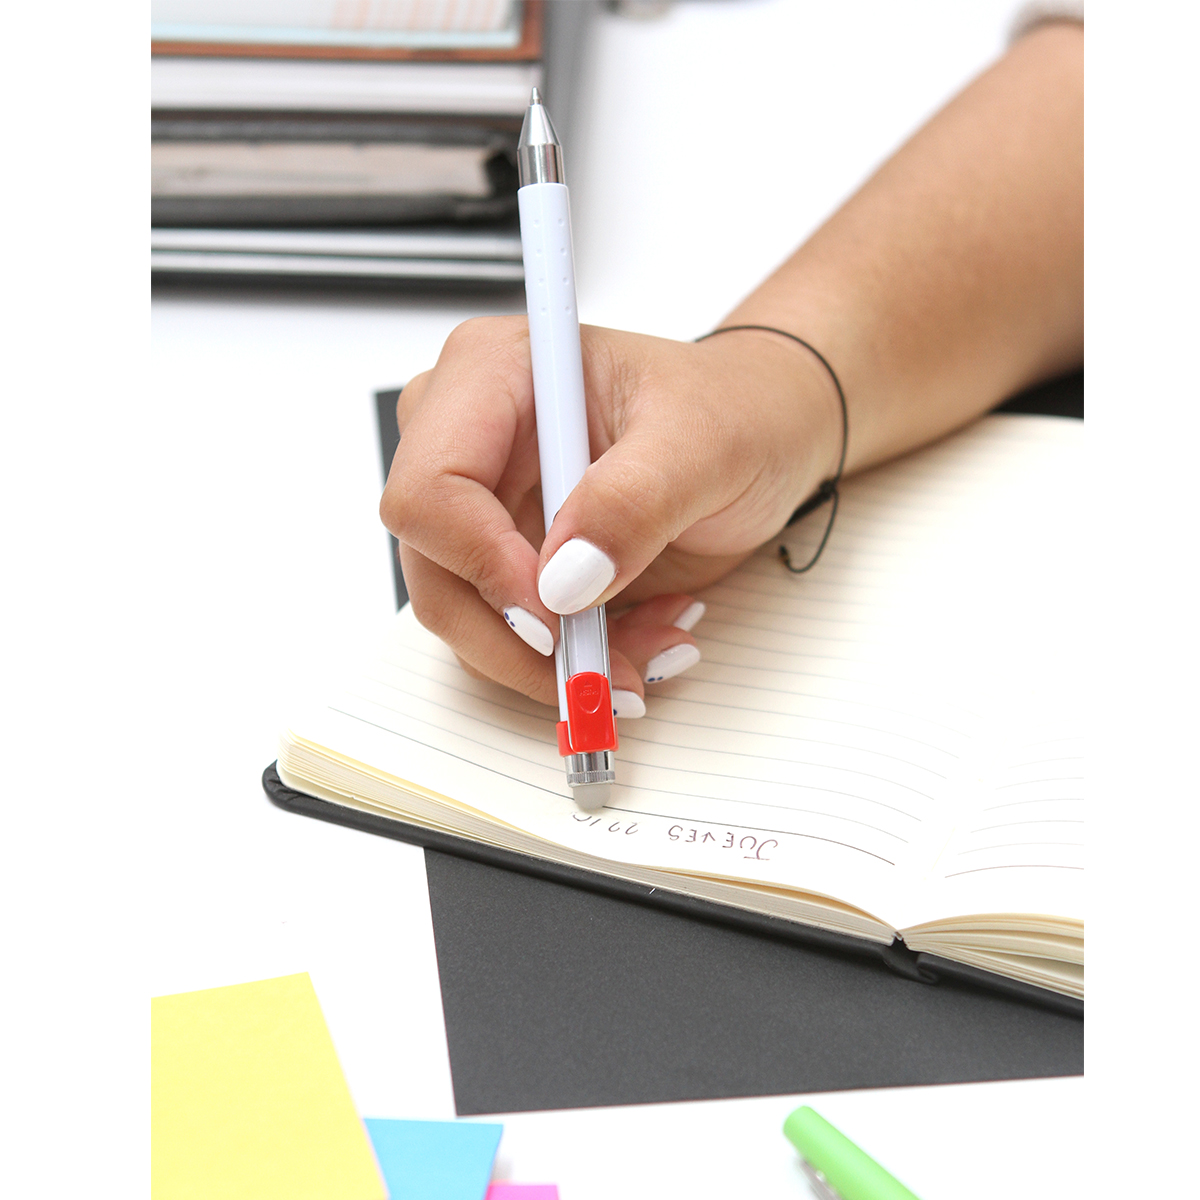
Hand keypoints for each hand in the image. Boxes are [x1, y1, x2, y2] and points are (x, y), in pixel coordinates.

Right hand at [380, 318, 840, 710]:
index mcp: (492, 373)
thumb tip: (563, 582)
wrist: (761, 435)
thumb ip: (634, 502)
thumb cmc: (735, 410)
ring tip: (657, 643)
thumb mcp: (705, 443)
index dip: (482, 562)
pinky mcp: (510, 561)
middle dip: (521, 639)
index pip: (431, 486)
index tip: (556, 614)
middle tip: (608, 672)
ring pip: (469, 619)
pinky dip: (578, 658)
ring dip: (560, 659)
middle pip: (436, 568)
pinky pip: (513, 637)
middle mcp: (470, 441)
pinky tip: (648, 632)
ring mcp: (485, 507)